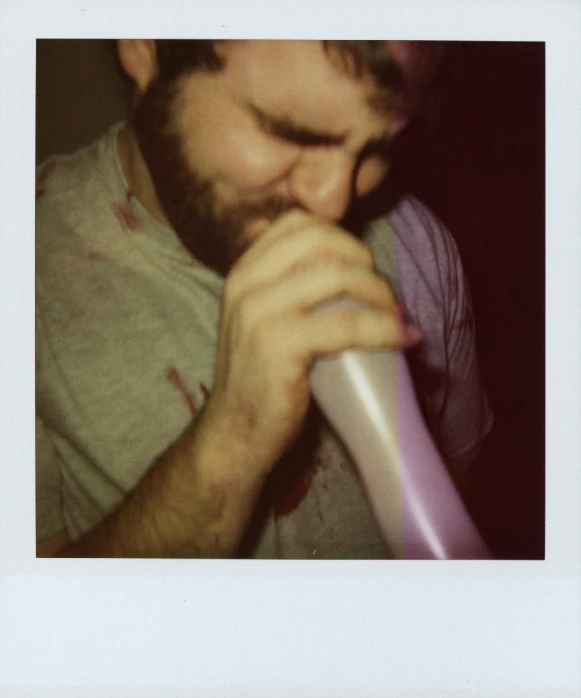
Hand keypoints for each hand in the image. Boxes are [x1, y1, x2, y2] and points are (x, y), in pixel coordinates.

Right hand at [202, 209, 420, 484]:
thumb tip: (353, 271)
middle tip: (383, 291)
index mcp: (243, 272)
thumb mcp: (264, 321)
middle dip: (364, 259)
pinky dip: (383, 328)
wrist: (235, 433)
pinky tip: (403, 338)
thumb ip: (290, 290)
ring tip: (397, 315)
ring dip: (380, 293)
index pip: (297, 223)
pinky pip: (345, 324)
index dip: (341, 235)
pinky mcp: (278, 346)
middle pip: (320, 240)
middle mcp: (245, 284)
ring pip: (338, 276)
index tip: (363, 265)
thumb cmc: (260, 379)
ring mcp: (259, 313)